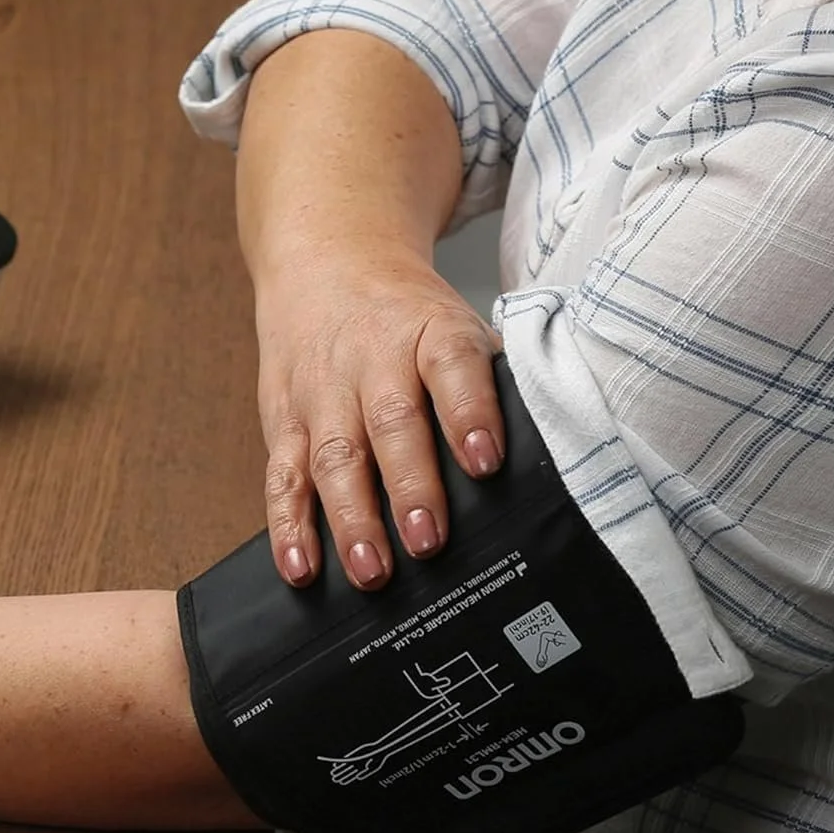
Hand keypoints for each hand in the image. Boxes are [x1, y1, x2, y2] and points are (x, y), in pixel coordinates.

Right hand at [255, 246, 502, 589]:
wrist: (327, 262)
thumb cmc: (407, 316)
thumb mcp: (455, 325)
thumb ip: (492, 384)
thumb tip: (551, 455)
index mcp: (429, 331)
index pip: (452, 365)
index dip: (470, 413)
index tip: (486, 462)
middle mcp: (371, 359)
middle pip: (390, 421)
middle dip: (409, 485)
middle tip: (427, 541)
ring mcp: (322, 391)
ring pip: (333, 455)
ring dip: (350, 517)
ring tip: (371, 571)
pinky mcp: (283, 419)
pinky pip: (282, 475)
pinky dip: (288, 525)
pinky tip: (300, 567)